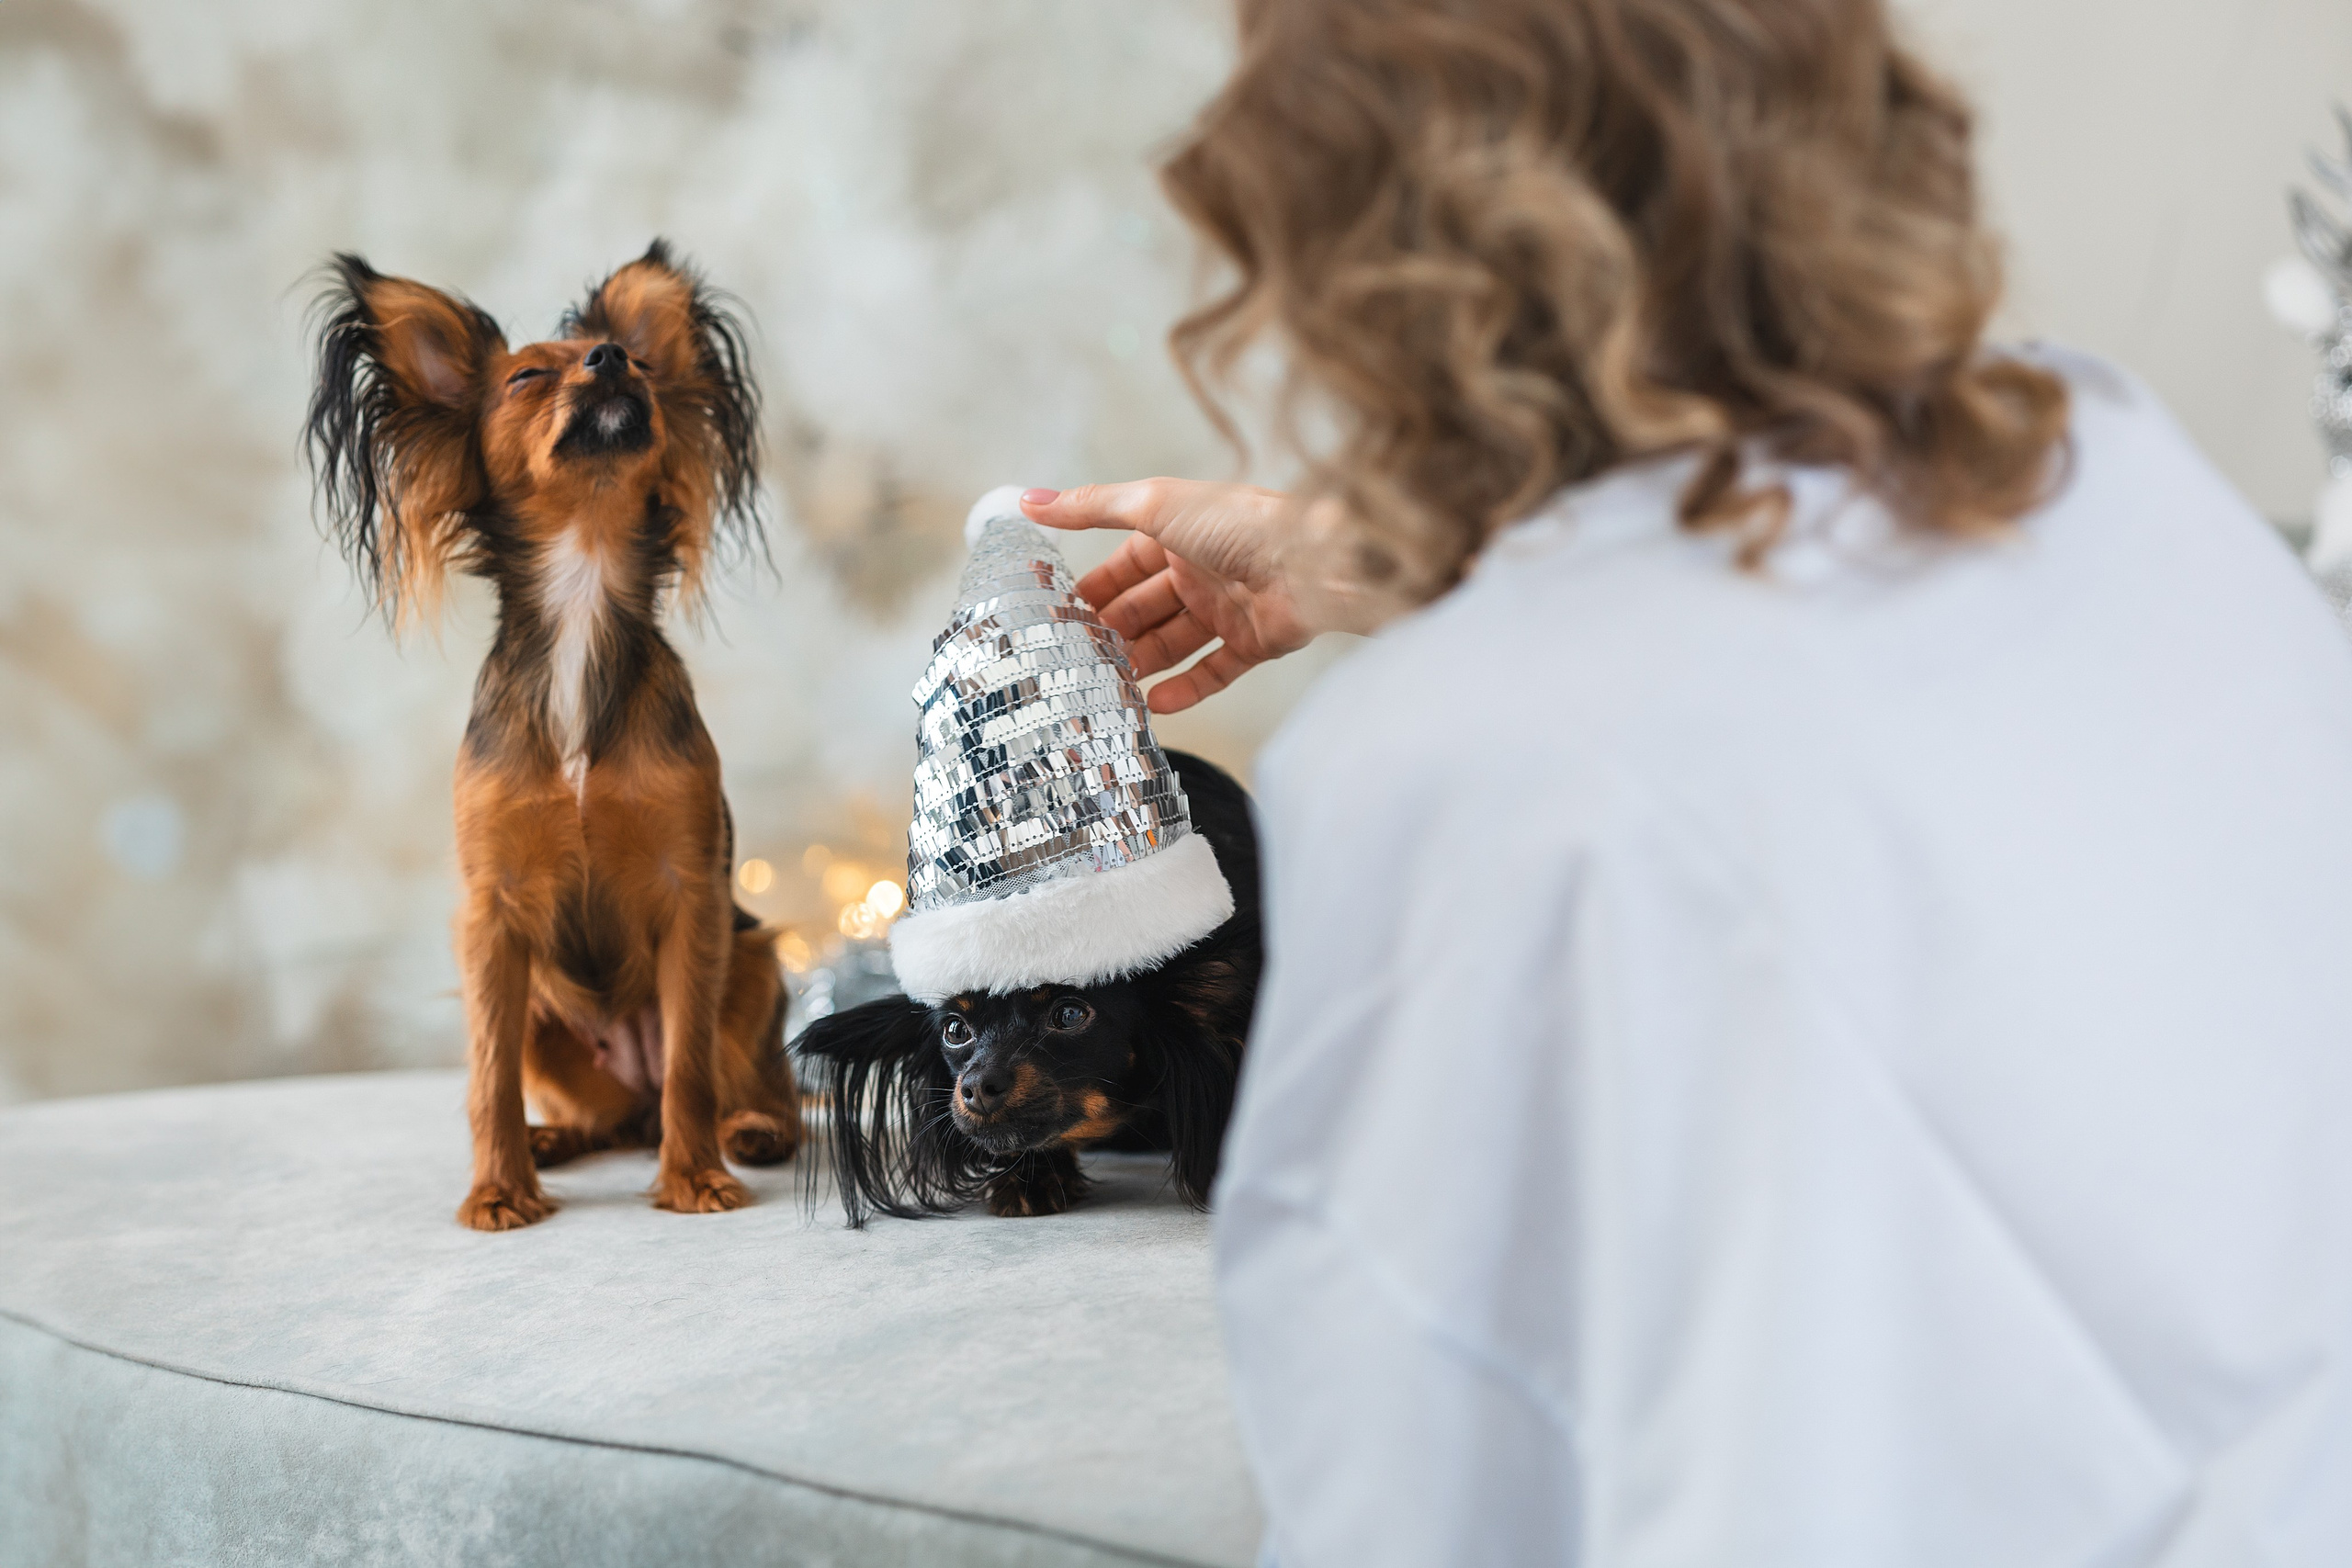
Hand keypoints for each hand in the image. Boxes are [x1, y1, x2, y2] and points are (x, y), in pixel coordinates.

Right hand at [1019, 480, 1319, 712]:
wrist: (1313, 562)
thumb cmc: (1237, 523)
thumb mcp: (1153, 505)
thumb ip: (1093, 507)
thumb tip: (1030, 500)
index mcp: (1178, 533)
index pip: (1124, 566)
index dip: (1094, 590)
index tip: (1058, 616)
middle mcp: (1201, 570)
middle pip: (1144, 608)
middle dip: (1112, 633)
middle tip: (1075, 660)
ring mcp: (1228, 608)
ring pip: (1173, 643)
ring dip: (1140, 663)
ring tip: (1105, 687)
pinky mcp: (1254, 642)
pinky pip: (1214, 671)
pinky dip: (1186, 689)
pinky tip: (1153, 705)